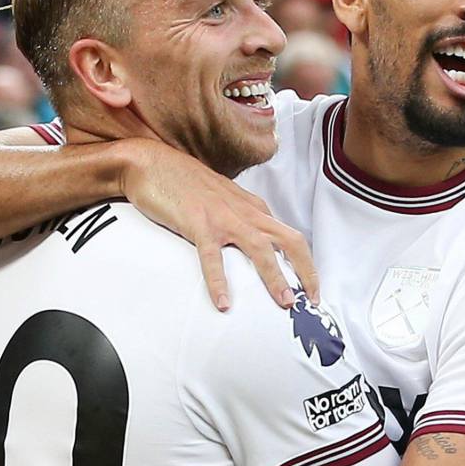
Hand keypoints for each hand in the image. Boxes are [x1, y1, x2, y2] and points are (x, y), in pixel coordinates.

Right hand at [120, 140, 316, 310]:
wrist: (152, 163)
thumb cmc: (185, 185)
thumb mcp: (224, 202)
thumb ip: (240, 222)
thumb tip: (253, 250)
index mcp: (253, 208)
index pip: (290, 237)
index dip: (305, 264)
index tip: (311, 289)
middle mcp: (245, 211)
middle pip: (289, 240)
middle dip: (305, 271)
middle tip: (312, 300)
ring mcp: (223, 216)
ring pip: (260, 248)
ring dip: (275, 277)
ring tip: (284, 302)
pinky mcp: (197, 223)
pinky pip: (212, 256)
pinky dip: (219, 281)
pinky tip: (223, 302)